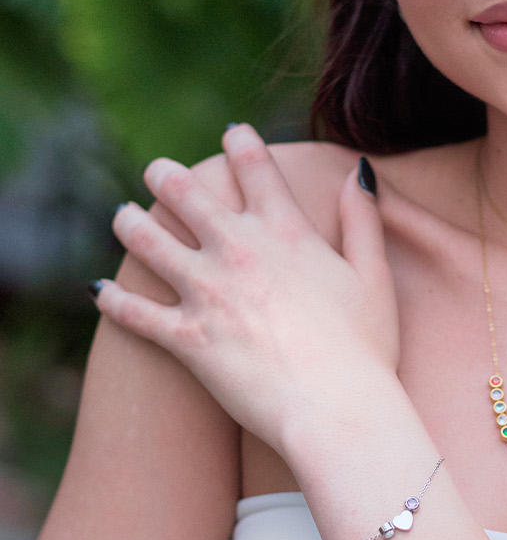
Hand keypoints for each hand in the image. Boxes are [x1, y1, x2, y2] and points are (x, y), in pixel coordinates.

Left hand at [94, 125, 397, 451]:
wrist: (336, 408)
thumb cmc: (366, 347)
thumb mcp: (374, 275)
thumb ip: (363, 219)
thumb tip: (357, 170)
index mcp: (288, 232)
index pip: (257, 169)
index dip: (242, 144)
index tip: (231, 131)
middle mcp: (240, 251)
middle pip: (188, 195)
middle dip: (168, 176)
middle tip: (156, 169)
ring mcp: (207, 292)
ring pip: (150, 242)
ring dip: (132, 224)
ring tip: (123, 216)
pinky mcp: (186, 337)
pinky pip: (135, 314)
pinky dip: (114, 301)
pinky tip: (99, 291)